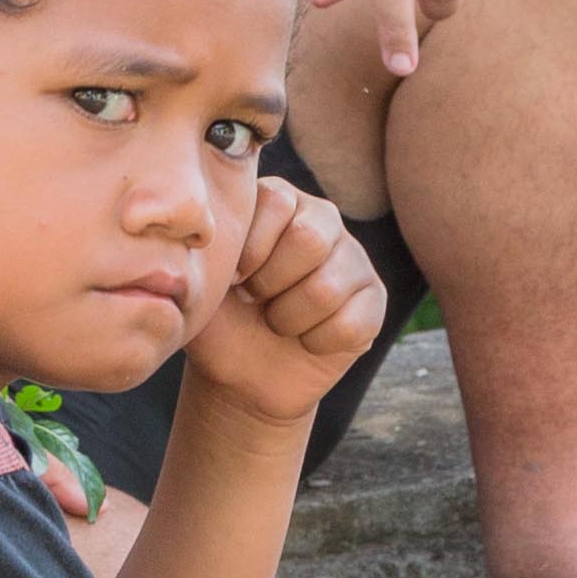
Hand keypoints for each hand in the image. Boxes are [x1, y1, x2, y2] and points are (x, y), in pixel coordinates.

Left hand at [179, 178, 387, 427]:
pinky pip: (352, 324)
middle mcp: (321, 219)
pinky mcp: (373, 299)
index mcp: (278, 202)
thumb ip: (210, 244)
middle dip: (270, 285)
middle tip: (256, 301)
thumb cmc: (220, 321)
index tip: (233, 279)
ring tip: (277, 322)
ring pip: (328, 288)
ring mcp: (353, 257)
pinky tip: (306, 340)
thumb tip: (207, 224)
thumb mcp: (203, 280)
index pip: (277, 202)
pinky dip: (317, 343)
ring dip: (289, 320)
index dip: (250, 250)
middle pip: (310, 238)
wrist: (243, 376)